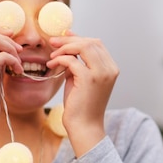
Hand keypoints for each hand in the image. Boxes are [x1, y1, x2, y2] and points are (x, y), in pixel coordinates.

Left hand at [47, 32, 118, 155]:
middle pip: (91, 42)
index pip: (96, 44)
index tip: (64, 36)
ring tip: (52, 55)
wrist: (84, 126)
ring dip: (64, 47)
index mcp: (111, 68)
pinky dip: (60, 59)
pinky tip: (52, 64)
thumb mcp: (81, 79)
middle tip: (53, 42)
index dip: (79, 37)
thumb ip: (78, 63)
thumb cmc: (82, 105)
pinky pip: (71, 59)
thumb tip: (67, 45)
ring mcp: (101, 73)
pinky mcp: (88, 79)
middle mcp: (109, 69)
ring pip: (83, 46)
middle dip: (70, 39)